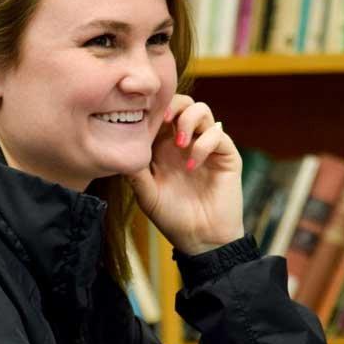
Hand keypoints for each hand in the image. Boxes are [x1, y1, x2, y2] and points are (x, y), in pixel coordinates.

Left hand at [125, 94, 243, 255]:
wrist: (201, 240)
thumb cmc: (172, 218)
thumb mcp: (146, 194)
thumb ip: (135, 172)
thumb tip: (117, 149)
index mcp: (165, 146)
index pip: (162, 114)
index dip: (153, 110)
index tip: (143, 117)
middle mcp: (187, 141)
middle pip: (184, 103)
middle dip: (174, 105)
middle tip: (165, 119)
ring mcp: (207, 146)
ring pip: (203, 111)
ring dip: (189, 120)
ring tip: (181, 144)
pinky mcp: (226, 155)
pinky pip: (218, 133)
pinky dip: (204, 143)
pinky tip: (193, 165)